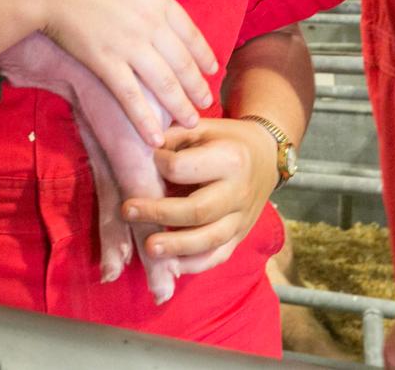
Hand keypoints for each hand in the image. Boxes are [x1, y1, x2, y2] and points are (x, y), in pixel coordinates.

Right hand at [29, 0, 217, 145]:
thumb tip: (159, 1)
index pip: (190, 33)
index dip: (203, 55)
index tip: (211, 69)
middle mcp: (149, 23)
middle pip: (182, 62)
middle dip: (197, 86)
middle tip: (206, 102)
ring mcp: (128, 45)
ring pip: (164, 83)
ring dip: (181, 107)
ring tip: (190, 122)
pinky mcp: (105, 62)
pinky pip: (131, 96)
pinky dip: (145, 120)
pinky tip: (156, 137)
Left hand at [120, 118, 276, 271]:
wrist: (267, 157)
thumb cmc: (224, 139)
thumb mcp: (201, 127)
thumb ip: (174, 136)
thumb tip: (144, 149)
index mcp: (229, 158)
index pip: (182, 167)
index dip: (158, 165)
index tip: (144, 162)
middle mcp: (238, 192)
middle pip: (196, 210)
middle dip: (159, 214)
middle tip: (127, 212)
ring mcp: (241, 218)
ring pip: (209, 239)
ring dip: (176, 246)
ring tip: (148, 248)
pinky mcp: (240, 236)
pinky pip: (218, 256)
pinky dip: (194, 264)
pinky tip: (170, 266)